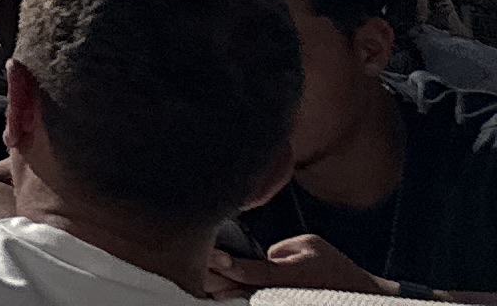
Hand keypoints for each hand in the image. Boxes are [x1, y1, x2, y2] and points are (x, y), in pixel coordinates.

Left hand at [211, 239, 382, 295]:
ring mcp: (276, 303)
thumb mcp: (310, 245)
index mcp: (285, 276)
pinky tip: (212, 288)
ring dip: (217, 288)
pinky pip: (247, 302)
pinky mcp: (276, 305)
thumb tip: (263, 255)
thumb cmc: (334, 268)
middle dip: (212, 277)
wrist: (358, 297)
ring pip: (238, 299)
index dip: (225, 264)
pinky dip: (230, 294)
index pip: (247, 272)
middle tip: (186, 263)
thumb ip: (281, 248)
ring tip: (195, 276)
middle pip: (235, 289)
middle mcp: (277, 294)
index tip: (209, 254)